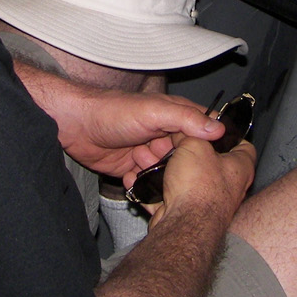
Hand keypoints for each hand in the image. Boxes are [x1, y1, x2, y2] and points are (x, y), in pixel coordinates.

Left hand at [63, 89, 228, 177]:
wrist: (76, 126)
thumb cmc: (112, 111)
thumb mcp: (154, 112)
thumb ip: (185, 119)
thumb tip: (217, 129)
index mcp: (174, 116)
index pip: (203, 131)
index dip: (212, 146)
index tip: (220, 162)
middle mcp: (165, 135)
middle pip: (187, 157)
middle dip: (184, 167)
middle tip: (179, 173)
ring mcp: (150, 153)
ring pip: (168, 173)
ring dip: (161, 177)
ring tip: (148, 169)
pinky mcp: (135, 169)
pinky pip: (148, 183)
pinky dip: (144, 185)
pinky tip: (134, 178)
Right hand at [146, 135, 255, 224]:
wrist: (183, 223)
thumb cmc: (199, 186)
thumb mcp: (194, 144)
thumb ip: (189, 135)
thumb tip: (180, 134)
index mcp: (240, 167)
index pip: (243, 144)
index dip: (228, 133)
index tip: (212, 127)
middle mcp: (228, 187)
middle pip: (207, 161)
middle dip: (187, 151)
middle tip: (174, 142)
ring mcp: (206, 203)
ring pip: (184, 179)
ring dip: (167, 169)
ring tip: (153, 158)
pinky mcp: (186, 214)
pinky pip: (169, 197)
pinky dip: (155, 190)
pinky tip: (144, 180)